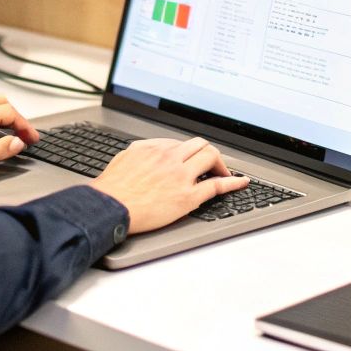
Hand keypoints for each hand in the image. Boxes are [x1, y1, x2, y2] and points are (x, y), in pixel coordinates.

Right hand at [89, 136, 250, 233]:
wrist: (110, 206)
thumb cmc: (112, 188)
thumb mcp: (123, 158)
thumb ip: (139, 151)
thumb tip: (145, 150)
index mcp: (155, 148)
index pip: (181, 144)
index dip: (190, 153)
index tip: (194, 158)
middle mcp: (170, 157)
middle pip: (201, 145)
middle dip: (209, 153)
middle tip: (212, 164)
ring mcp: (181, 176)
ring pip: (211, 157)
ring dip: (220, 163)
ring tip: (224, 172)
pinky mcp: (187, 197)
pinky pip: (216, 186)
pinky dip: (232, 183)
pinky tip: (240, 182)